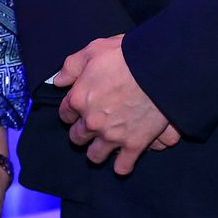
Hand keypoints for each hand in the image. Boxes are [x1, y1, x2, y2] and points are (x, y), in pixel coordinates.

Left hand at [53, 35, 176, 173]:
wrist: (158, 68)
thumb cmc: (126, 55)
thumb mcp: (94, 50)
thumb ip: (72, 66)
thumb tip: (58, 81)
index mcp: (79, 99)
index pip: (65, 114)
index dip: (72, 111)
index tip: (80, 108)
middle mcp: (92, 122)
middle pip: (77, 137)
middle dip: (83, 132)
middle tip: (94, 125)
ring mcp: (112, 136)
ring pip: (95, 156)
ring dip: (98, 150)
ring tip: (105, 143)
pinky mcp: (134, 144)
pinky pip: (122, 167)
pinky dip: (122, 165)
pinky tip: (123, 159)